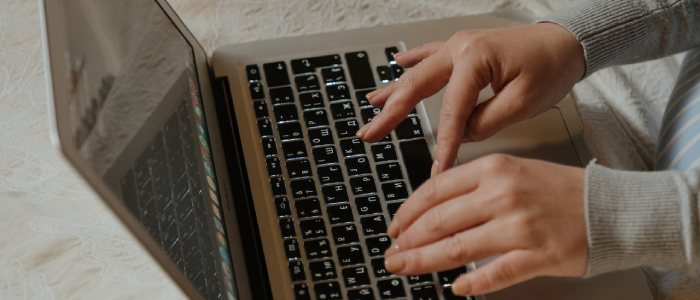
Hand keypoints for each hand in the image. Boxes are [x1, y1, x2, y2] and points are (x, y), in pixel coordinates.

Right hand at [356, 23, 584, 174]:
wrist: (567, 42)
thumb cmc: (552, 66)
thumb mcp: (524, 102)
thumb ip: (486, 121)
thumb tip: (463, 133)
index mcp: (474, 60)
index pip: (450, 111)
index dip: (443, 143)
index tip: (437, 168)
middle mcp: (460, 49)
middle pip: (417, 87)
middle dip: (391, 113)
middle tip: (371, 133)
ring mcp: (460, 46)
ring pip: (418, 72)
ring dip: (393, 90)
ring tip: (371, 105)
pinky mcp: (465, 49)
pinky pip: (431, 54)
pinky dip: (412, 61)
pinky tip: (396, 63)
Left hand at [382, 154, 587, 295]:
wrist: (611, 207)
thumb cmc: (559, 190)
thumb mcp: (511, 171)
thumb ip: (472, 186)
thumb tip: (430, 208)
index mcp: (493, 169)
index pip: (434, 191)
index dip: (406, 212)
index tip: (394, 227)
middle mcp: (502, 194)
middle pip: (438, 221)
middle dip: (407, 241)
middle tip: (391, 254)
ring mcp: (520, 226)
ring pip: (457, 248)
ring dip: (423, 262)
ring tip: (404, 269)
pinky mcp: (538, 255)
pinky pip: (495, 273)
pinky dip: (472, 283)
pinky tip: (456, 289)